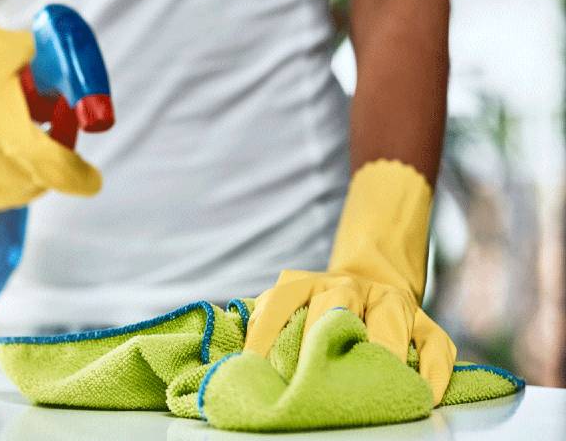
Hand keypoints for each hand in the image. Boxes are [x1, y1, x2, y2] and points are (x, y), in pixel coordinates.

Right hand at [0, 0, 99, 209]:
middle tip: (53, 141)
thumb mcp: (16, 51)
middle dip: (54, 167)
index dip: (79, 177)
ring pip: (17, 194)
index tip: (92, 179)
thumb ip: (56, 75)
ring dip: (30, 177)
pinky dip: (6, 182)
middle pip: (38, 182)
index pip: (52, 167)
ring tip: (16, 140)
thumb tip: (87, 102)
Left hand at [244, 160, 456, 404]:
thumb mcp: (291, 305)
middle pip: (335, 306)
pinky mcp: (428, 323)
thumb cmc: (322, 307)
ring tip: (373, 387)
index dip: (263, 335)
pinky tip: (422, 396)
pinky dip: (432, 373)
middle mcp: (350, 287)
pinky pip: (436, 347)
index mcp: (308, 283)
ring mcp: (392, 302)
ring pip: (389, 321)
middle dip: (322, 342)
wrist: (375, 275)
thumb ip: (267, 325)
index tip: (250, 367)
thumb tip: (236, 364)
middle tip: (310, 381)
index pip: (279, 303)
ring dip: (381, 354)